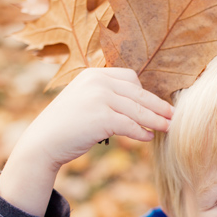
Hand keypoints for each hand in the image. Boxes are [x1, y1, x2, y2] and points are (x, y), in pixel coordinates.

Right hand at [15, 67, 172, 172]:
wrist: (43, 142)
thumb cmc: (66, 125)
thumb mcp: (85, 100)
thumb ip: (107, 96)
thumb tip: (138, 106)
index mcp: (94, 73)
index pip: (130, 78)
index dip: (146, 92)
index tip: (158, 104)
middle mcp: (97, 81)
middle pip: (137, 93)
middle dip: (157, 106)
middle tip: (173, 115)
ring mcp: (99, 97)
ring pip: (137, 110)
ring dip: (155, 121)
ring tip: (167, 128)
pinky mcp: (101, 117)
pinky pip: (130, 125)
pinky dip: (141, 132)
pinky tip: (148, 138)